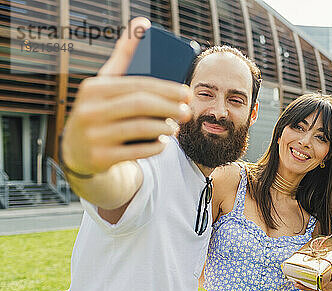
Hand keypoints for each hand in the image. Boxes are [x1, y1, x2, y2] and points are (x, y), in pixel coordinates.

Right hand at [60, 17, 191, 175]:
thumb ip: (124, 56)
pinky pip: (137, 152)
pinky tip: (163, 142)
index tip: (187, 93)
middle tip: (187, 112)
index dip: (166, 88)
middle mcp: (89, 111)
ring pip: (140, 129)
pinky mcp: (100, 158)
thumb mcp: (106, 84)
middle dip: (169, 107)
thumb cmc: (101, 111)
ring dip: (165, 128)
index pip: (137, 84)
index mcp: (94, 88)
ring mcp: (93, 136)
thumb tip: (141, 24)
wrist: (78, 151)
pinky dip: (155, 146)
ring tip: (176, 127)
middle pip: (140, 105)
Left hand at [292, 261, 331, 290]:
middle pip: (307, 286)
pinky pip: (311, 288)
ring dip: (301, 284)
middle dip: (300, 282)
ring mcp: (318, 289)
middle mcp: (319, 288)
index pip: (312, 285)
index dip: (304, 284)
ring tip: (294, 281)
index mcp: (323, 285)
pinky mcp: (319, 289)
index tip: (297, 282)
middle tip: (293, 279)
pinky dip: (305, 286)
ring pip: (308, 287)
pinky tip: (301, 283)